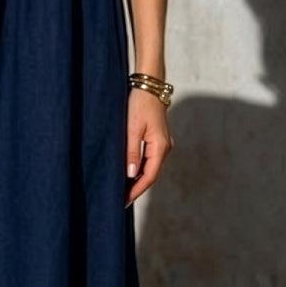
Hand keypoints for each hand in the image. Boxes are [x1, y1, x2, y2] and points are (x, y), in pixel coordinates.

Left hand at [124, 87, 172, 206]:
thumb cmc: (140, 104)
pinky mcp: (157, 140)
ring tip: (123, 191)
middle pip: (151, 175)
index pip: (149, 176)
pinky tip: (129, 174)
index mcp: (160, 147)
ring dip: (138, 180)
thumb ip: (132, 152)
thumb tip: (130, 174)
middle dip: (136, 188)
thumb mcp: (132, 128)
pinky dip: (140, 169)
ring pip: (150, 168)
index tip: (124, 201)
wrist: (149, 86)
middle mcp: (164, 148)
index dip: (136, 190)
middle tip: (121, 200)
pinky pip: (149, 160)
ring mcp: (162, 144)